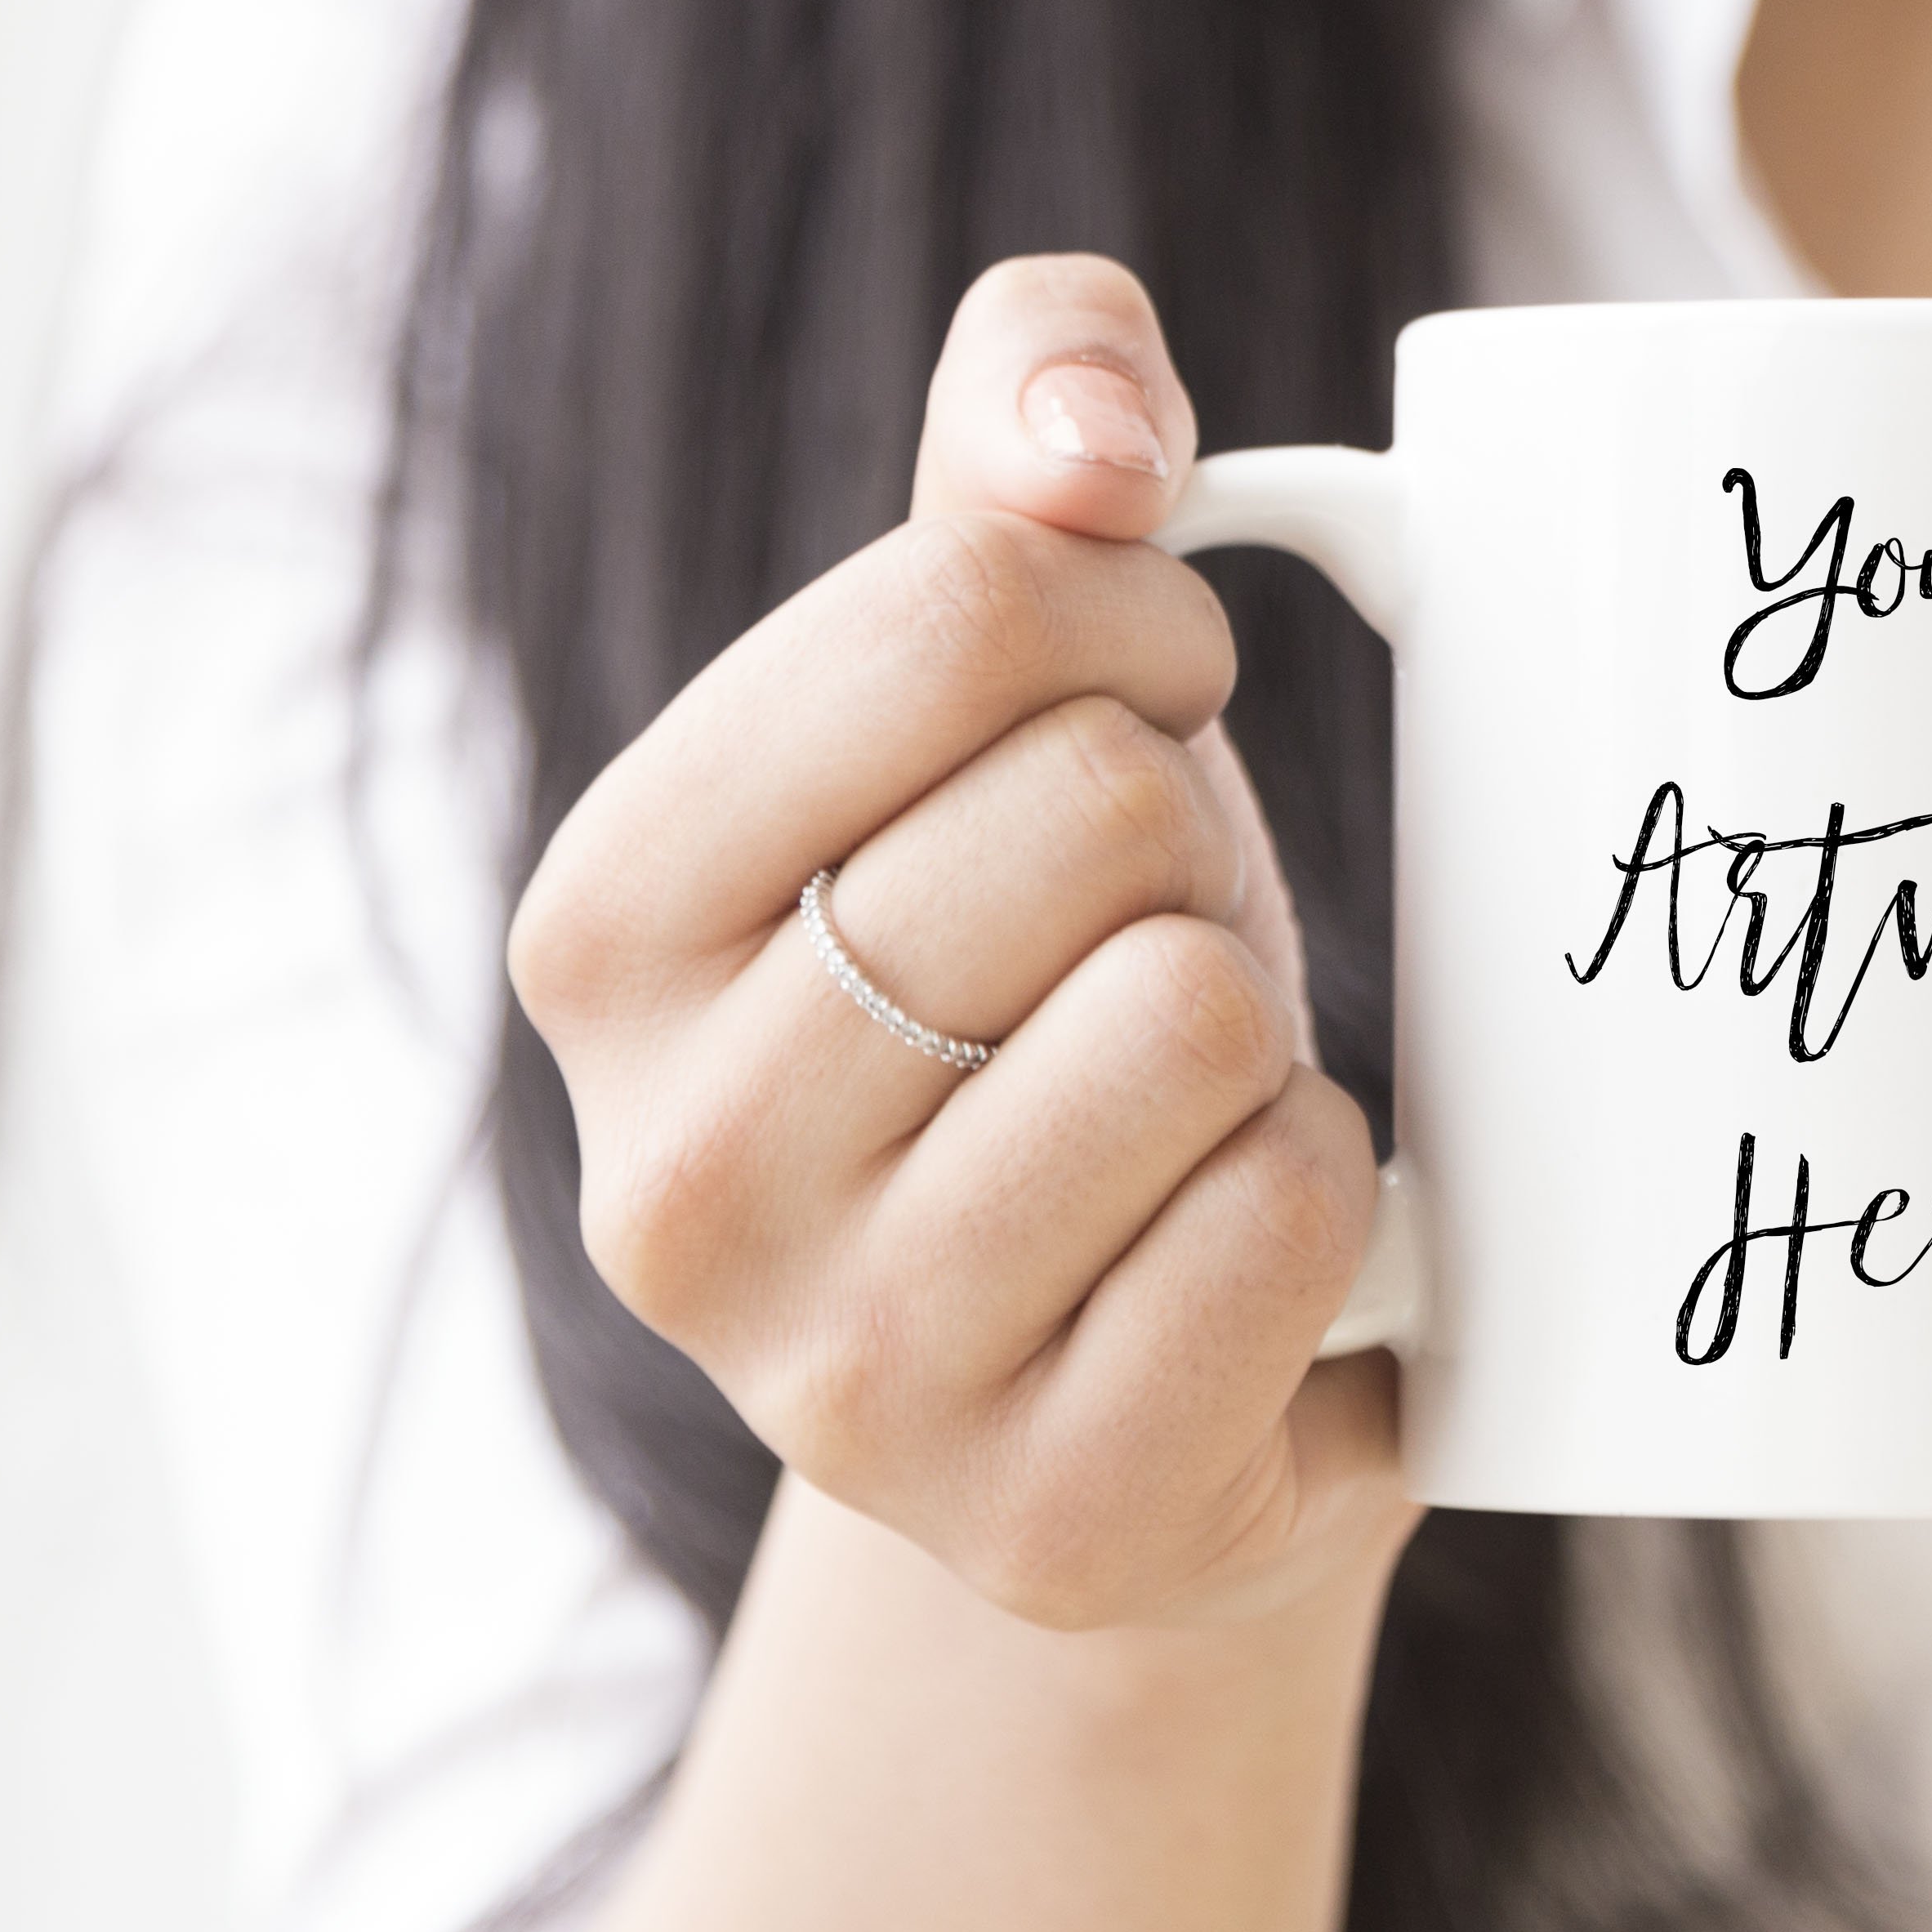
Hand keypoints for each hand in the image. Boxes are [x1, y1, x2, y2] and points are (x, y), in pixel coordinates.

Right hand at [509, 256, 1411, 1632]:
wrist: (1138, 1359)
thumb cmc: (1066, 967)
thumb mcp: (1018, 679)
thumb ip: (1027, 425)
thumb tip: (1092, 410)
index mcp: (602, 923)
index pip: (958, 603)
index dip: (1132, 614)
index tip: (1140, 700)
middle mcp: (665, 1169)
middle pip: (1099, 806)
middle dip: (1188, 841)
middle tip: (1147, 943)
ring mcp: (842, 1378)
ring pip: (1199, 1012)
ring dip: (1258, 1032)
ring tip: (1180, 1108)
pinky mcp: (1045, 1521)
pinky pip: (1291, 1216)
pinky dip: (1329, 1196)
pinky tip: (1238, 1253)